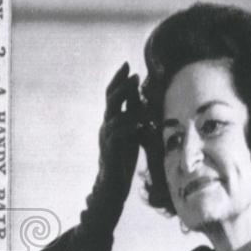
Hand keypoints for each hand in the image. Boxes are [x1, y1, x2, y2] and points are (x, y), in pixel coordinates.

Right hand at [95, 61, 144, 201]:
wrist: (112, 185)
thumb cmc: (122, 158)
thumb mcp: (132, 134)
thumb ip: (135, 118)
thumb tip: (143, 100)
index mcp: (112, 120)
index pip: (113, 95)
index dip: (120, 80)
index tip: (128, 65)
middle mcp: (107, 126)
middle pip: (111, 100)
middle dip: (122, 85)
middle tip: (134, 74)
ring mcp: (107, 138)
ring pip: (113, 115)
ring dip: (126, 102)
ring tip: (138, 93)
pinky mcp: (110, 151)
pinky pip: (116, 136)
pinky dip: (126, 127)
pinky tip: (136, 122)